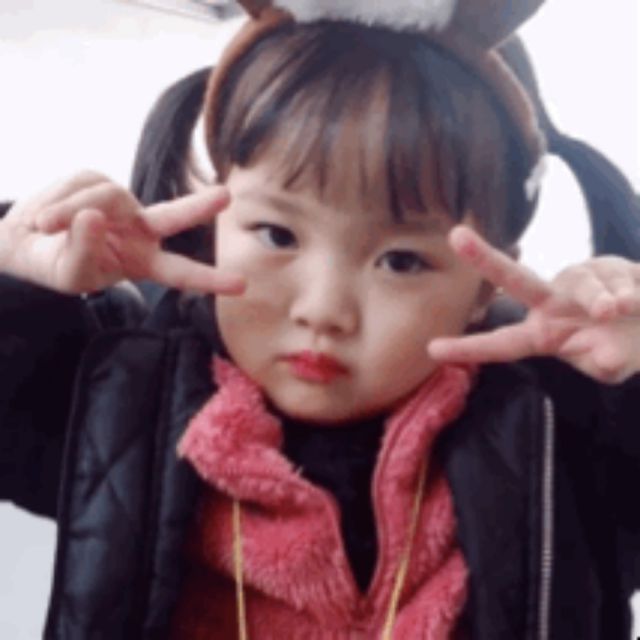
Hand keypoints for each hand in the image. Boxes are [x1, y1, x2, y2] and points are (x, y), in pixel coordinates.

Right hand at [0, 171, 244, 294]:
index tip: (242, 285)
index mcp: (144, 262)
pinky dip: (58, 201)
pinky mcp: (97, 180)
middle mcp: (140, 230)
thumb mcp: (72, 275)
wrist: (28, 243)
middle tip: (226, 197)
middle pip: (172, 217)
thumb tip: (92, 214)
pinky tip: (46, 217)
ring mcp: (121, 204)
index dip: (209, 279)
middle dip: (197, 208)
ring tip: (46, 226)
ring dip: (71, 210)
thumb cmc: (58, 266)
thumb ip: (83, 252)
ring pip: (107, 196)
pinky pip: (80, 184)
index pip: (181, 272)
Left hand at [428, 226, 639, 383]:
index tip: (432, 349)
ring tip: (615, 311)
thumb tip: (605, 358)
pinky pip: (616, 277)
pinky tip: (633, 303)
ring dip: (600, 299)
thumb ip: (606, 364)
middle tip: (455, 235)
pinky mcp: (606, 266)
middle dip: (484, 258)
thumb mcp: (611, 364)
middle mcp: (551, 304)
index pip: (502, 343)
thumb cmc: (620, 348)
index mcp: (542, 334)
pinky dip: (629, 293)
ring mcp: (576, 282)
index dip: (470, 347)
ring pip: (581, 284)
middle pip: (515, 279)